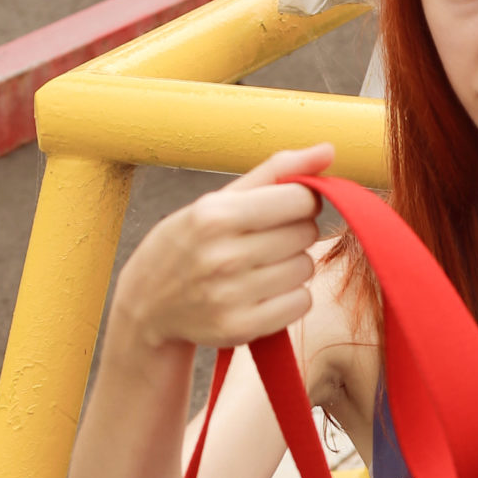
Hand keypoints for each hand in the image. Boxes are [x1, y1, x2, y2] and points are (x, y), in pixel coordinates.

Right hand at [112, 145, 334, 351]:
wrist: (148, 303)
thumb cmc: (191, 242)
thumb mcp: (219, 200)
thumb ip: (275, 171)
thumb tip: (329, 150)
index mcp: (216, 216)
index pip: (299, 200)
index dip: (301, 202)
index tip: (286, 207)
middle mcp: (222, 256)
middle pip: (306, 234)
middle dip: (294, 233)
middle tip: (266, 241)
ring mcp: (231, 296)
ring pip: (306, 269)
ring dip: (293, 266)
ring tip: (261, 267)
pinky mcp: (241, 328)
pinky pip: (302, 303)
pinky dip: (292, 297)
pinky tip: (265, 292)